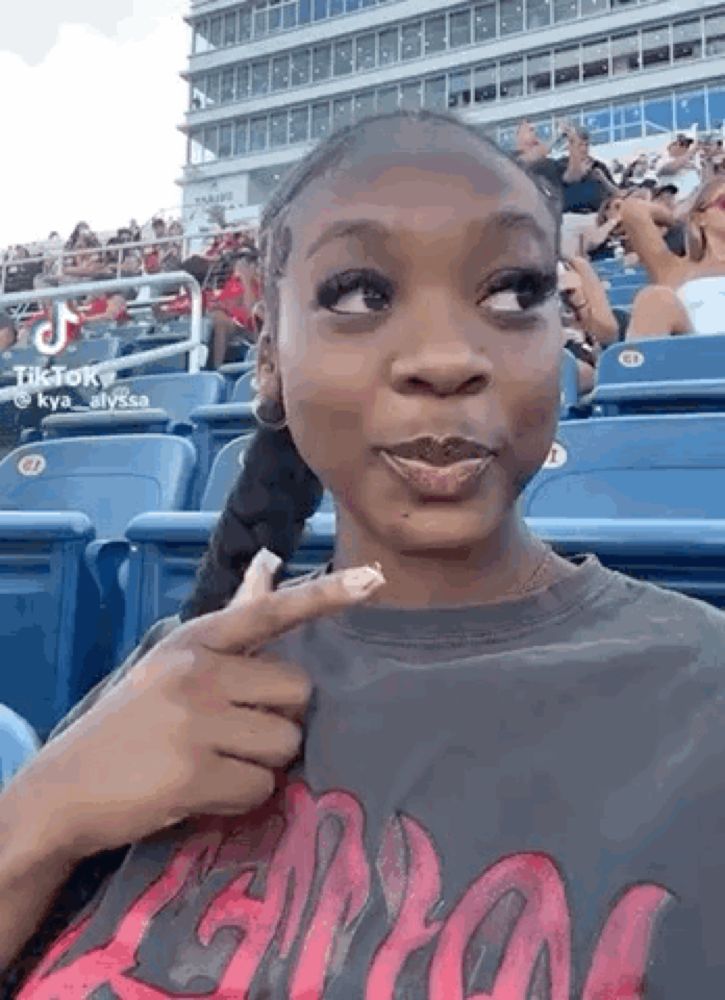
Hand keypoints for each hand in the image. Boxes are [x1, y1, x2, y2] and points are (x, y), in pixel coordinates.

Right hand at [6, 550, 385, 861]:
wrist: (65, 786)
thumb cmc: (134, 718)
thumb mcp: (176, 659)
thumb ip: (234, 617)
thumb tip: (270, 560)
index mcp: (196, 639)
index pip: (270, 612)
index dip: (326, 595)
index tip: (373, 578)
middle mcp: (198, 672)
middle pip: (299, 695)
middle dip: (280, 721)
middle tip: (235, 733)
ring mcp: (195, 722)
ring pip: (286, 744)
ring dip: (261, 763)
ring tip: (214, 761)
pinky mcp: (193, 774)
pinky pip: (261, 788)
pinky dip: (240, 798)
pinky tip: (203, 789)